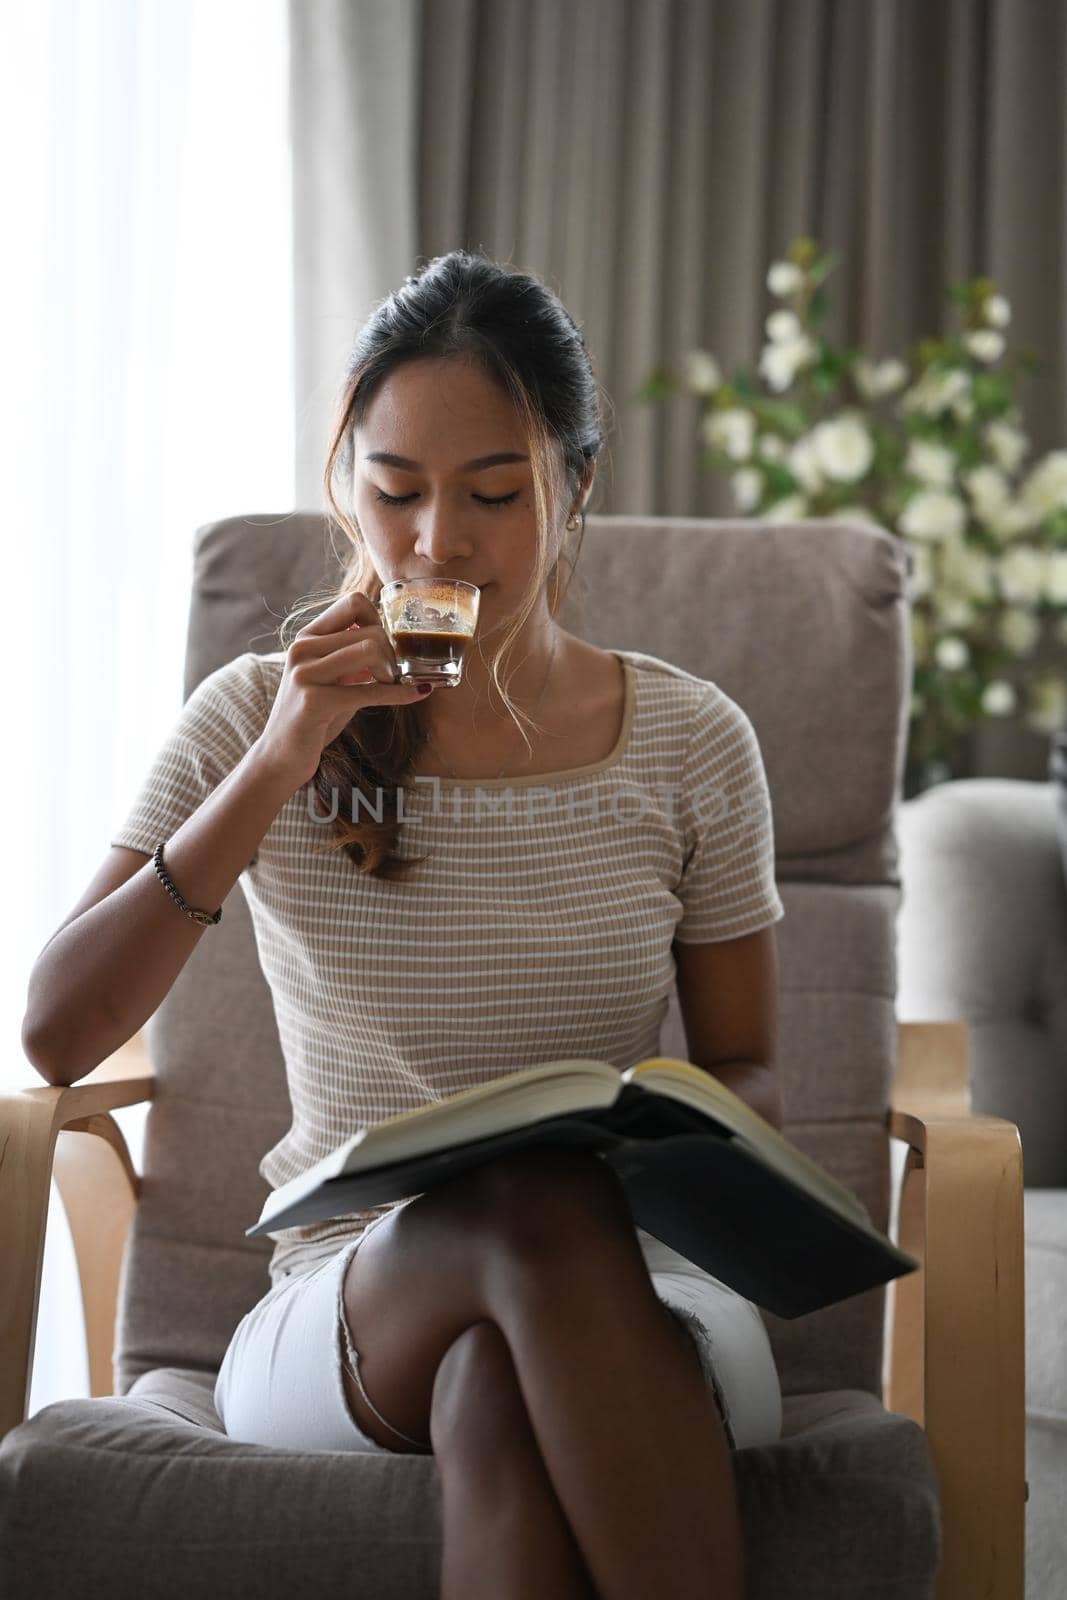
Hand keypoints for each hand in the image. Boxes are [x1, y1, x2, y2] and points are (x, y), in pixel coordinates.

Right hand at [253, 590, 432, 789]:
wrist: (281, 756)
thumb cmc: (314, 717)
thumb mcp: (333, 678)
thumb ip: (355, 657)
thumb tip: (397, 642)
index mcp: (307, 637)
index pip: (354, 602)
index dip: (380, 622)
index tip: (384, 648)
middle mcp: (302, 649)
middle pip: (371, 630)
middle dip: (392, 654)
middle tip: (392, 676)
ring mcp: (305, 674)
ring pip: (371, 649)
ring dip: (392, 671)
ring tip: (390, 685)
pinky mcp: (314, 702)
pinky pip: (370, 690)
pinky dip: (399, 693)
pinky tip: (416, 694)